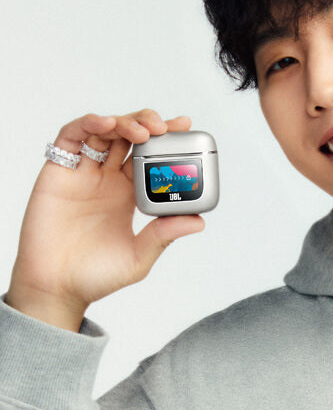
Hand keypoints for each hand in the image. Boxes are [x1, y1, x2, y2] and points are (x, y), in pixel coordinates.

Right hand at [6, 110, 204, 329]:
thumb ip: (164, 236)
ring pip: (104, 131)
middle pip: (128, 137)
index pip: (149, 157)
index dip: (165, 139)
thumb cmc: (94, 276)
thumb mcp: (138, 256)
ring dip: (124, 122)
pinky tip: (106, 125)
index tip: (184, 128)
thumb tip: (198, 221)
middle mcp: (106, 179)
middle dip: (148, 123)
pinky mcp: (58, 171)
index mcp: (128, 195)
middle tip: (165, 126)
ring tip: (142, 130)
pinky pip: (71, 137)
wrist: (56, 287)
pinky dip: (89, 124)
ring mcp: (82, 173)